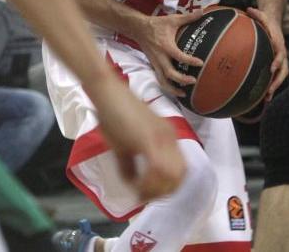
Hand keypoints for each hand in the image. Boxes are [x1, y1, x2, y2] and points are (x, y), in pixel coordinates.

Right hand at [88, 77, 185, 201]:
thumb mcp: (123, 145)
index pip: (181, 171)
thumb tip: (133, 186)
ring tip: (138, 190)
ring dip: (155, 189)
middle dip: (162, 192)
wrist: (107, 92)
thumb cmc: (113, 114)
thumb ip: (130, 166)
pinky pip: (158, 169)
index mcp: (168, 138)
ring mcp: (162, 137)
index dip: (167, 188)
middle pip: (180, 176)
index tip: (148, 193)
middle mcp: (170, 138)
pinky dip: (149, 183)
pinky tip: (136, 185)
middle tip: (143, 195)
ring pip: (172, 176)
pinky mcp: (149, 138)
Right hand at [129, 10, 205, 97]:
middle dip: (181, 79)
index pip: (178, 56)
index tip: (200, 63)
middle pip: (169, 73)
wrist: (138, 29)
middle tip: (193, 80)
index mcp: (165, 45)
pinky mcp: (153, 65)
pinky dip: (167, 86)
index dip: (189, 60)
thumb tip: (202, 11)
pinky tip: (176, 90)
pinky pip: (159, 79)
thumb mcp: (172, 20)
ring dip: (172, 88)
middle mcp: (160, 57)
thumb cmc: (156, 24)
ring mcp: (155, 63)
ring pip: (162, 80)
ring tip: (184, 93)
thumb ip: (188, 17)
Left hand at [247, 7, 288, 101]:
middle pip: (283, 70)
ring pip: (280, 77)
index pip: (280, 53)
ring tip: (266, 98)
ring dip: (274, 87)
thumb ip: (257, 13)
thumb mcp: (263, 15)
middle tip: (270, 90)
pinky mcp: (275, 65)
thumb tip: (249, 9)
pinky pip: (274, 77)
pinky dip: (269, 86)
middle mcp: (281, 54)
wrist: (274, 25)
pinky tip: (261, 97)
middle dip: (277, 81)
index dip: (277, 61)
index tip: (272, 67)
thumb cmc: (267, 21)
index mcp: (279, 44)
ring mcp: (279, 61)